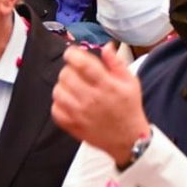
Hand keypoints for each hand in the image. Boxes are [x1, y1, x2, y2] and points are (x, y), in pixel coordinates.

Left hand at [52, 43, 150, 166]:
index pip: (82, 64)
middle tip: (75, 72)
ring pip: (58, 91)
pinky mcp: (72, 125)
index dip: (72, 54)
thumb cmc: (129, 109)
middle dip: (69, 69)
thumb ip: (116, 63)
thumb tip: (106, 47)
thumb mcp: (130, 82)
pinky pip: (55, 109)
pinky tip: (69, 101)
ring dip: (63, 86)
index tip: (72, 54)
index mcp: (107, 86)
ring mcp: (80, 114)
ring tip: (72, 87)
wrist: (128, 139)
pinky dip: (59, 103)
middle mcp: (91, 99)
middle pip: (66, 75)